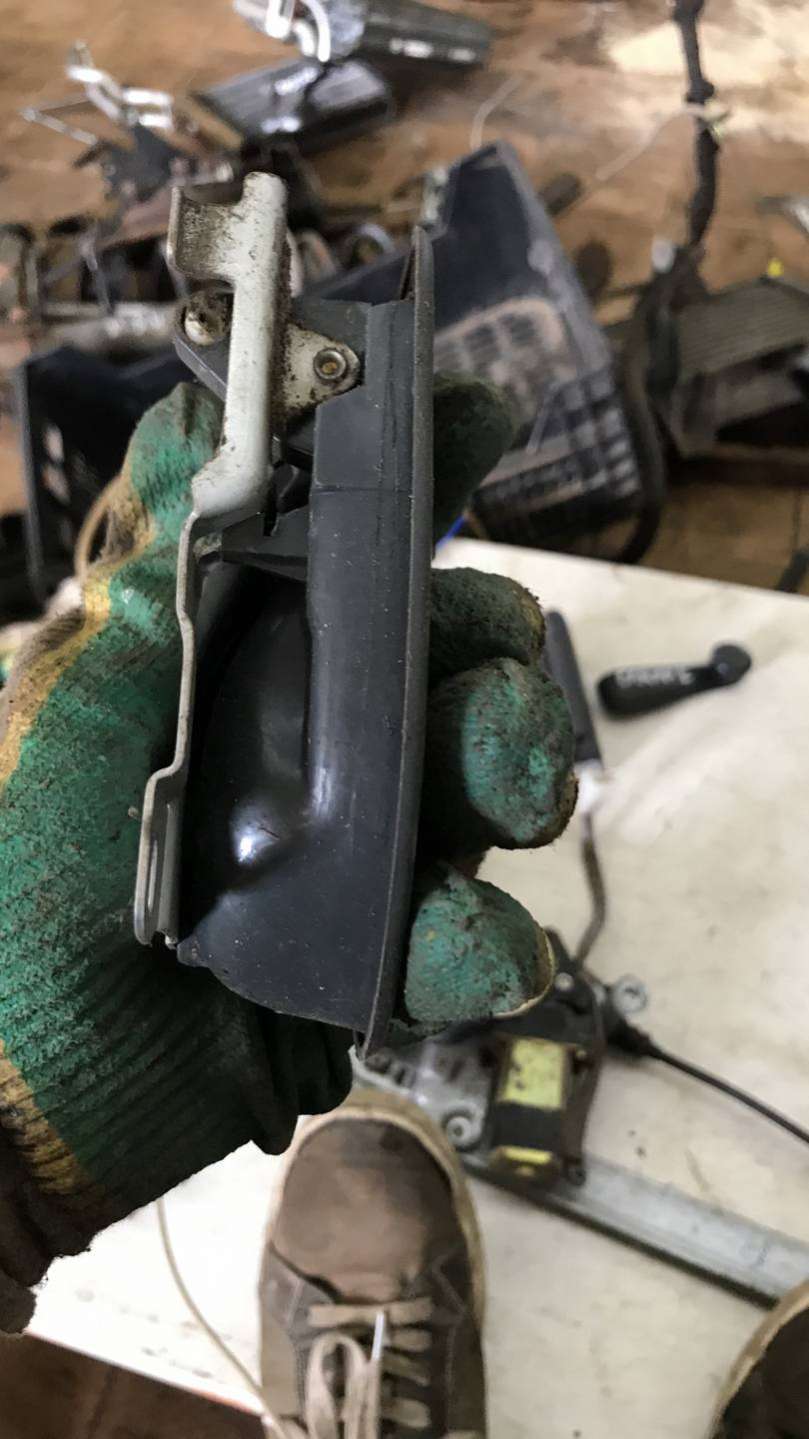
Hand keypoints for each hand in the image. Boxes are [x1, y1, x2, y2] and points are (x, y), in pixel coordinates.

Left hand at [0, 377, 572, 1327]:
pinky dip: (479, 945)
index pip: (350, 552)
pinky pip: (463, 941)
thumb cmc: (22, 873)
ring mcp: (350, 850)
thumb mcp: (79, 695)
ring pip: (477, 790)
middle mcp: (309, 740)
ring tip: (510, 801)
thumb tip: (193, 402)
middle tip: (496, 676)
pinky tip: (472, 952)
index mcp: (243, 660)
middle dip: (492, 656)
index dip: (416, 478)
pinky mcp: (374, 960)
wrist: (6, 1086)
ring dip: (508, 779)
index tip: (470, 416)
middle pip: (447, 663)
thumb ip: (160, 565)